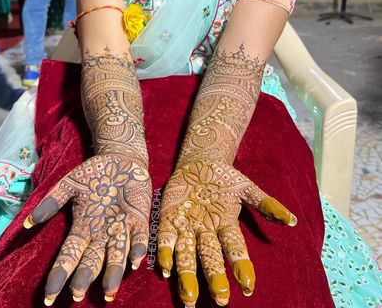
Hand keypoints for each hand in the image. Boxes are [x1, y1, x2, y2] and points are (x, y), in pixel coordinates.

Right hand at [23, 154, 151, 304]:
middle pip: (91, 260)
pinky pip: (139, 237)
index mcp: (83, 227)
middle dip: (84, 277)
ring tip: (109, 290)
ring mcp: (121, 228)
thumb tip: (28, 222)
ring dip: (113, 272)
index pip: (68, 255)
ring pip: (116, 254)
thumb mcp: (70, 183)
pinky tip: (135, 261)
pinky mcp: (139, 219)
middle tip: (77, 294)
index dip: (59, 274)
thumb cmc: (95, 173)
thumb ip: (52, 201)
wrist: (121, 159)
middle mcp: (101, 233)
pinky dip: (137, 248)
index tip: (49, 295)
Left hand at [157, 157, 296, 306]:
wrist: (199, 163)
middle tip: (221, 300)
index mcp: (226, 224)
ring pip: (187, 254)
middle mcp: (206, 231)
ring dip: (187, 275)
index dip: (241, 266)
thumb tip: (291, 221)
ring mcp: (187, 226)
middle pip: (211, 257)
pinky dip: (166, 252)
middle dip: (215, 277)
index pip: (235, 248)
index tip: (248, 286)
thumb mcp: (245, 187)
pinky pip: (166, 238)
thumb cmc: (225, 178)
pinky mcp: (168, 219)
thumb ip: (265, 204)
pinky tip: (165, 268)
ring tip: (189, 298)